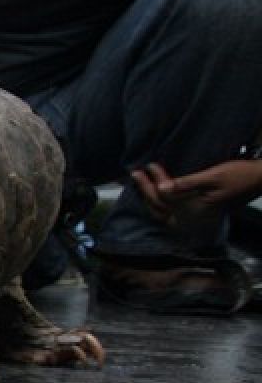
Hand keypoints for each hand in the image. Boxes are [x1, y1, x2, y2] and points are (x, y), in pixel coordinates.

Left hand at [132, 160, 261, 221]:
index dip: (153, 182)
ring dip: (149, 197)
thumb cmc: (239, 175)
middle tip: (135, 173)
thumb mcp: (213, 176)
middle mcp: (193, 215)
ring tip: (140, 181)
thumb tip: (162, 188)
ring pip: (163, 211)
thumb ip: (187, 184)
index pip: (165, 198)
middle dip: (145, 191)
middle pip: (160, 207)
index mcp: (196, 208)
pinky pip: (171, 209)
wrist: (260, 179)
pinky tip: (154, 190)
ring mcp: (195, 215)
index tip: (147, 167)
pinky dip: (159, 201)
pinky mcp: (197, 210)